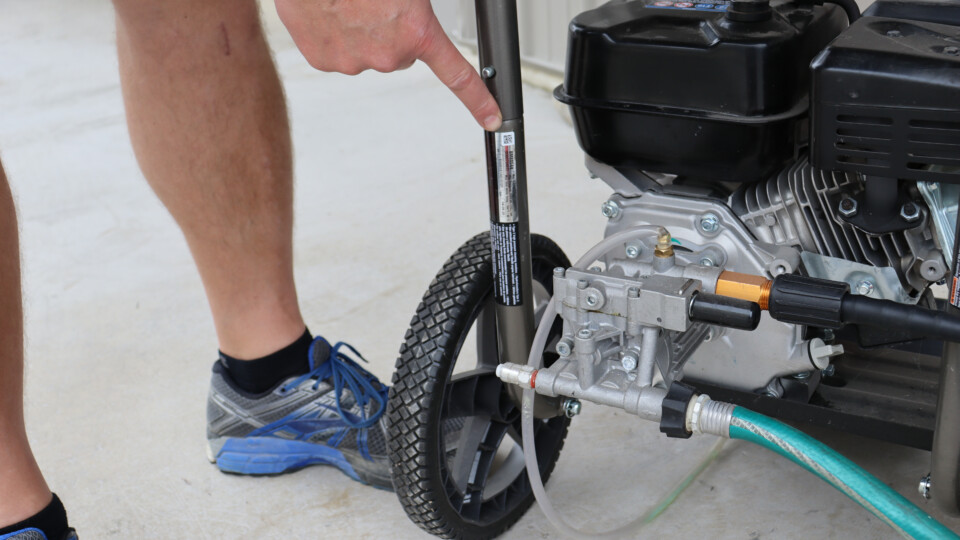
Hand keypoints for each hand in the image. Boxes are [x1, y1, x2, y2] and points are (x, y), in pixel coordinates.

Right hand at [274, 0, 501, 130]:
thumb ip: (418, 12)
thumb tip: (418, 20)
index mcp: (416, 33)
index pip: (457, 74)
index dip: (478, 99)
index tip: (492, 118)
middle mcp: (388, 55)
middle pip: (399, 55)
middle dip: (391, 33)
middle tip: (376, 5)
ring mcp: (354, 62)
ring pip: (367, 52)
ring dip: (360, 31)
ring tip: (348, 3)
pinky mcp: (324, 61)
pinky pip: (337, 52)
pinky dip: (334, 34)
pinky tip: (330, 11)